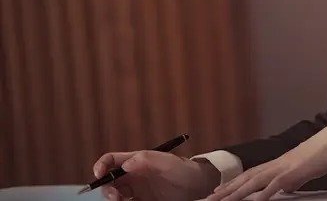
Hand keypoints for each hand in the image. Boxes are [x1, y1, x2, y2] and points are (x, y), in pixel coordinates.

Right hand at [91, 149, 218, 200]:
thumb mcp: (167, 162)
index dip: (101, 166)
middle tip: (115, 197)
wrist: (198, 187)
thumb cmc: (184, 170)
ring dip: (113, 199)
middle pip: (109, 182)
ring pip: (115, 196)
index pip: (111, 160)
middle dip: (106, 189)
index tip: (98, 175)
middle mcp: (133, 176)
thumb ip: (147, 159)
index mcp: (136, 161)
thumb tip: (126, 164)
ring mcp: (136, 191)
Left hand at [203, 113, 326, 200]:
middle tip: (207, 199)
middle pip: (245, 178)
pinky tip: (254, 200)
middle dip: (225, 190)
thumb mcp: (303, 171)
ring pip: (254, 181)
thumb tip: (285, 189)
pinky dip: (263, 193)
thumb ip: (291, 179)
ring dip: (236, 193)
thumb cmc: (323, 154)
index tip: (216, 193)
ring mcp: (284, 167)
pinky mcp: (294, 172)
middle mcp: (276, 164)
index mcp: (277, 164)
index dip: (232, 184)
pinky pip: (275, 184)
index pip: (249, 175)